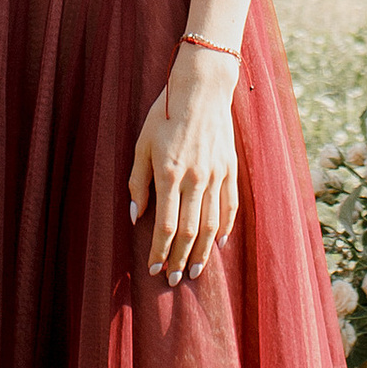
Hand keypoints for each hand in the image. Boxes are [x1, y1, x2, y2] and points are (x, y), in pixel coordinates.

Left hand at [129, 45, 239, 284]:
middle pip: (190, 231)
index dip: (159, 250)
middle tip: (172, 279)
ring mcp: (216, 174)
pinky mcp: (230, 169)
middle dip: (179, 259)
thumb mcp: (142, 144)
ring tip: (193, 271)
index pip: (166, 225)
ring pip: (212, 224)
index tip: (152, 268)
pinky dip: (226, 229)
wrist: (201, 88)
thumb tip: (136, 217)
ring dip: (203, 252)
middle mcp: (195, 178)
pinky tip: (219, 244)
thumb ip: (137, 182)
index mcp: (169, 173)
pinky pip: (230, 206)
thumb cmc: (165, 115)